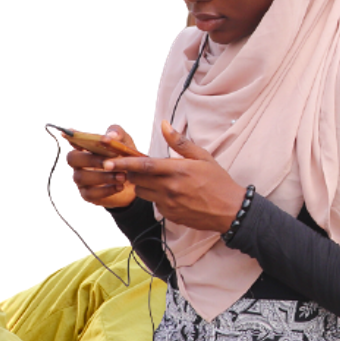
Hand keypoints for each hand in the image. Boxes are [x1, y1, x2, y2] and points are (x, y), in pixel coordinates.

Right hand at [66, 125, 137, 208]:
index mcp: (86, 147)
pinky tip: (120, 186)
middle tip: (109, 163)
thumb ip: (118, 134)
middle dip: (91, 160)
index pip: (73, 140)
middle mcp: (79, 162)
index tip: (71, 136)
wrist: (135, 182)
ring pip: (81, 177)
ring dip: (102, 176)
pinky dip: (106, 190)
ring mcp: (81, 179)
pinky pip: (90, 193)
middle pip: (72, 158)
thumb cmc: (125, 158)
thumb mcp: (125, 143)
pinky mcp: (87, 194)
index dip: (71, 138)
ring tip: (122, 176)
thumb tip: (110, 136)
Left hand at [104, 121, 245, 232]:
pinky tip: (168, 193)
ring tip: (156, 178)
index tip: (109, 161)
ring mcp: (169, 204)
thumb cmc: (218, 181)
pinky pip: (153, 204)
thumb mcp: (202, 157)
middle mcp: (170, 188)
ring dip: (142, 184)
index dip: (124, 162)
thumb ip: (180, 142)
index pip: (144, 165)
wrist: (230, 211)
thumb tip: (164, 125)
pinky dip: (154, 196)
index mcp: (177, 170)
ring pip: (142, 192)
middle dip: (131, 171)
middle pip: (137, 179)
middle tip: (136, 166)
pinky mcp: (170, 215)